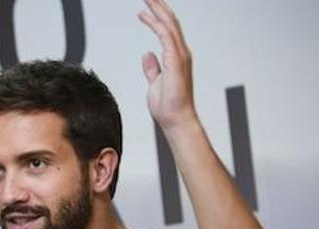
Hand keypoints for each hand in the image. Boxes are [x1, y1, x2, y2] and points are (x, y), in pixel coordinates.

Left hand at [138, 0, 198, 130]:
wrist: (175, 119)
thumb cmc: (168, 106)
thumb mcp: (154, 83)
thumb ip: (152, 68)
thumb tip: (146, 55)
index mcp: (176, 57)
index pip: (167, 30)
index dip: (157, 17)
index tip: (145, 9)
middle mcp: (180, 53)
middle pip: (170, 22)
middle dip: (159, 7)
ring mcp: (180, 56)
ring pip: (169, 25)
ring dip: (157, 9)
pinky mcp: (176, 61)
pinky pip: (165, 37)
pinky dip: (155, 24)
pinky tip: (145, 16)